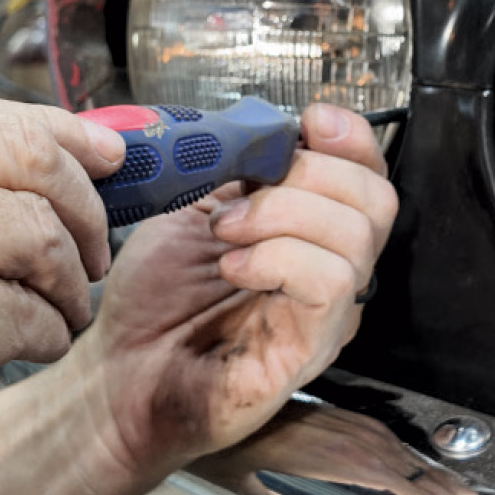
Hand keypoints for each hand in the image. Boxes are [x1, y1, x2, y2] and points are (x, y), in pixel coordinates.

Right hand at [0, 88, 123, 494]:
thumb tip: (12, 153)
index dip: (46, 131)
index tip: (98, 153)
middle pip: (15, 151)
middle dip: (80, 200)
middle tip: (96, 243)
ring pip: (34, 231)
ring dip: (66, 277)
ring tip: (56, 309)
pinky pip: (29, 311)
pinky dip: (43, 334)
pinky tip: (23, 350)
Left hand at [72, 104, 397, 485]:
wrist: (118, 371)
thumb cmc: (153, 300)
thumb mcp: (192, 208)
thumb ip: (238, 169)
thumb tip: (265, 129)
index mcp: (310, 231)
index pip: (368, 175)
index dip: (352, 139)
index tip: (309, 122)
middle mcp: (330, 271)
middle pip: (375, 199)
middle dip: (309, 173)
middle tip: (243, 192)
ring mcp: (326, 314)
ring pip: (356, 237)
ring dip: (284, 214)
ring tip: (226, 231)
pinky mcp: (309, 350)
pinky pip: (329, 283)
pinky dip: (278, 258)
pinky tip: (233, 267)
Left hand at [194, 403, 481, 494]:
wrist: (211, 407)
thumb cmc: (228, 455)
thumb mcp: (259, 492)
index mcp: (327, 455)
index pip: (390, 475)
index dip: (424, 492)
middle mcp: (337, 434)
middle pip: (399, 460)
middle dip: (436, 484)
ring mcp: (335, 422)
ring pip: (390, 443)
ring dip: (422, 466)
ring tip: (451, 487)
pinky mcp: (328, 415)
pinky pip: (374, 429)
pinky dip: (399, 448)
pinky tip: (408, 460)